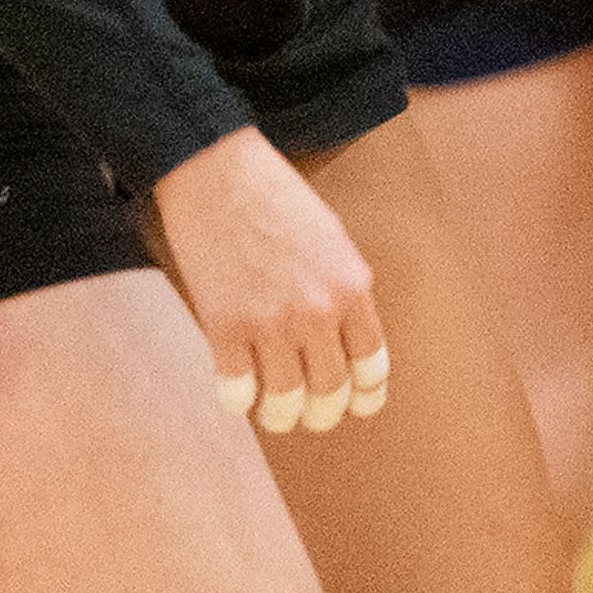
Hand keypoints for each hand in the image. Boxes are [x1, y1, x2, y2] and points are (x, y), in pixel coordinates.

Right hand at [150, 129, 385, 435]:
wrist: (221, 175)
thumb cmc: (279, 201)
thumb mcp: (333, 241)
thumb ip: (342, 291)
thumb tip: (344, 341)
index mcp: (353, 288)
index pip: (371, 364)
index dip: (366, 394)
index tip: (359, 406)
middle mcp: (318, 311)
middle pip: (330, 391)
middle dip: (323, 414)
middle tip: (313, 418)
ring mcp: (270, 323)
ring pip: (284, 401)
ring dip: (280, 416)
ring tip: (275, 414)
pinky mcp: (224, 328)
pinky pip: (236, 392)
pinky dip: (238, 401)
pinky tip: (238, 391)